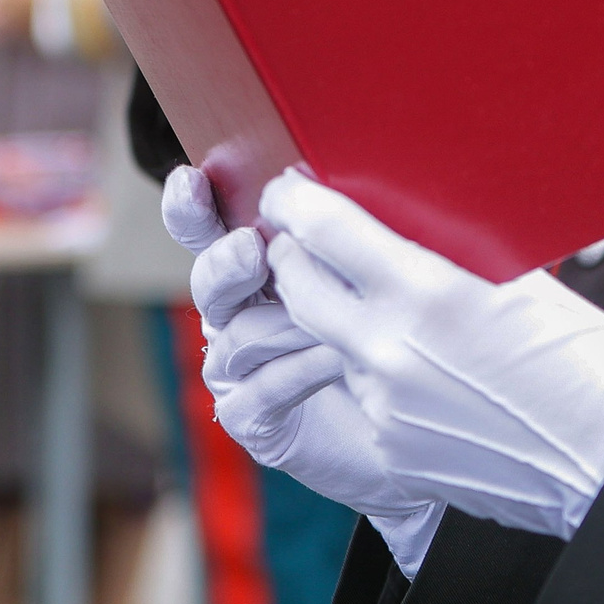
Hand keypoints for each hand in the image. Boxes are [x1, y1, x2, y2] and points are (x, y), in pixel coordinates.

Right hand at [167, 165, 440, 571]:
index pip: (213, 229)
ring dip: (286, 322)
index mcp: (260, 267)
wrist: (413, 426)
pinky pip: (259, 389)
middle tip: (252, 250)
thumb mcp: (376, 278)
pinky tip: (333, 361)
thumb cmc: (396, 337)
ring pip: (237, 334)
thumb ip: (349, 238)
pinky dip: (297, 372)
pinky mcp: (251, 419)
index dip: (192, 206)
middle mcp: (239, 312)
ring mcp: (239, 368)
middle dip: (227, 262)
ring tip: (331, 319)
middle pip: (210, 278)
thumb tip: (344, 190)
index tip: (189, 178)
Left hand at [262, 173, 603, 539]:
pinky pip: (368, 397)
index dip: (297, 199)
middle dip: (294, 255)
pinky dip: (386, 378)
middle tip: (307, 240)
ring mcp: (384, 405)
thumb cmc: (589, 365)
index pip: (323, 228)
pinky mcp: (390, 448)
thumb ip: (459, 252)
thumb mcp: (529, 282)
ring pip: (334, 344)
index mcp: (428, 291)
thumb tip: (416, 225)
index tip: (293, 190)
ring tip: (407, 320)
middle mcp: (390, 349)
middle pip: (298, 286)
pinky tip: (438, 379)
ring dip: (349, 321)